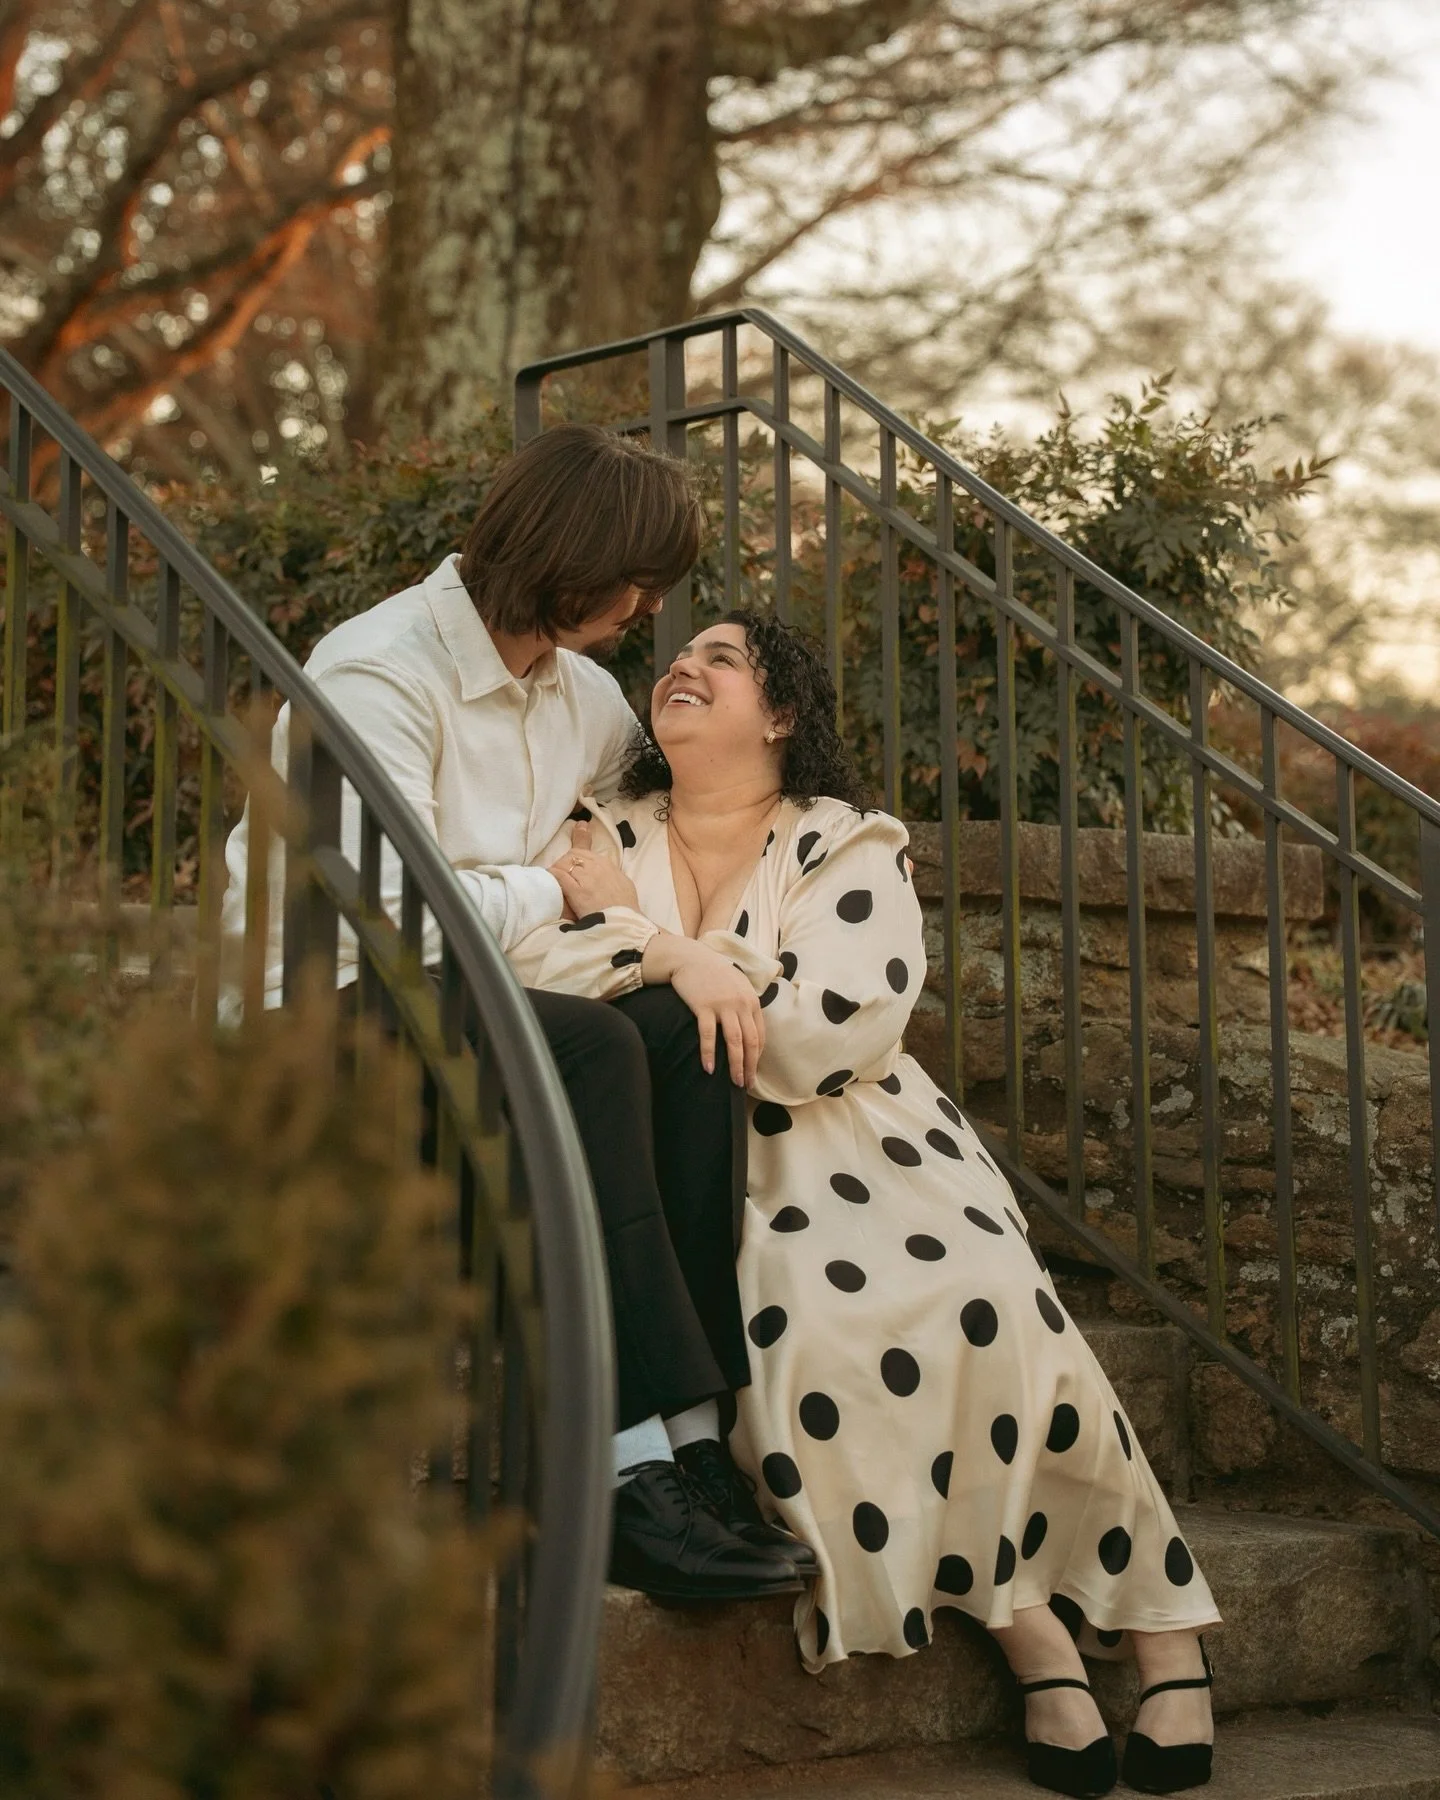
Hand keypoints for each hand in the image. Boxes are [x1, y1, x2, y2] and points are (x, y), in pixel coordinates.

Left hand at [547, 819, 639, 915]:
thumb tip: (608, 872)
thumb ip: (614, 875)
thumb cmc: (626, 907)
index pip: (586, 852)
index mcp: (607, 864)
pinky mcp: (576, 891)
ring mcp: (585, 878)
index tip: (570, 857)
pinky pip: (560, 876)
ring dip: (559, 869)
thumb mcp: (625, 884)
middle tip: (561, 870)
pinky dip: (552, 875)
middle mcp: (596, 866)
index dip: (576, 856)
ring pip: (566, 863)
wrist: (623, 922)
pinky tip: (548, 876)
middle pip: (574, 855)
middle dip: (566, 861)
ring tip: (554, 877)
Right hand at [643, 934, 764, 1086]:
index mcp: (752, 1000)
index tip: (753, 1071)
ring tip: (734, 1082)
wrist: (689, 958)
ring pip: (734, 1042)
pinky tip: (709, 1068)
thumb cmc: (713, 973)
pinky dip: (709, 1053)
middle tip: (746, 1084)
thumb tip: (749, 1029)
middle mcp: (741, 1003)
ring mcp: (723, 1005)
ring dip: (735, 1065)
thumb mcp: (737, 985)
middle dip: (750, 1066)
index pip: (760, 1035)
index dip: (757, 1057)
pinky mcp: (704, 1007)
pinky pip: (708, 1036)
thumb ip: (745, 1005)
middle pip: (750, 1041)